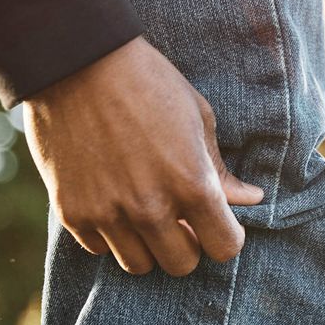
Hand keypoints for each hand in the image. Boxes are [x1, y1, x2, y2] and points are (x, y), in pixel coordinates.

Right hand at [23, 36, 263, 275]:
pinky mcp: (72, 212)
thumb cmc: (147, 83)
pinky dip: (109, 235)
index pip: (224, 248)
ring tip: (143, 214)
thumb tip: (252, 200)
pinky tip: (111, 204)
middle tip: (179, 221)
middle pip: (181, 265)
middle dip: (187, 247)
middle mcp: (151, 209)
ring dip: (147, 246)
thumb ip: (221, 171)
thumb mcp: (197, 119)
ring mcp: (108, 214)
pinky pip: (100, 249)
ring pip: (139, 265)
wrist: (72, 58)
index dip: (225, 238)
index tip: (217, 225)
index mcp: (192, 186)